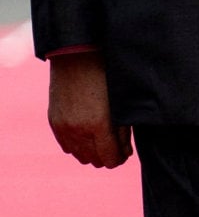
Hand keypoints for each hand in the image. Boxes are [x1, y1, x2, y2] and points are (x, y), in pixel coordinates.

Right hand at [48, 50, 130, 167]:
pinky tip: (87, 137)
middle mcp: (79, 130)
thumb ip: (123, 130)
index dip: (120, 159)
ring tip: (103, 143)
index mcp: (99, 125)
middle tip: (117, 149)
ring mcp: (64, 127)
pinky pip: (66, 145)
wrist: (77, 56)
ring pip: (79, 155)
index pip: (109, 159)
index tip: (125, 154)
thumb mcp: (121, 103)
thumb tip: (125, 152)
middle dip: (107, 157)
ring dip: (92, 152)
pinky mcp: (54, 122)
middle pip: (94, 160)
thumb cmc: (107, 75)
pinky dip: (77, 145)